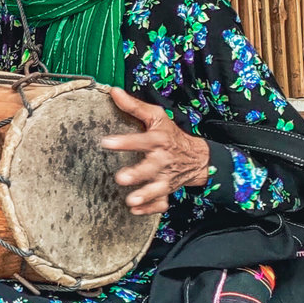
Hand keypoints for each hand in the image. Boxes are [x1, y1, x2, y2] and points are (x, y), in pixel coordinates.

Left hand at [100, 87, 212, 215]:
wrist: (197, 157)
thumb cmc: (171, 135)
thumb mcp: (156, 117)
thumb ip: (133, 106)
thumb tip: (112, 91)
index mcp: (158, 141)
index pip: (141, 140)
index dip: (124, 142)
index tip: (106, 143)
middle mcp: (162, 160)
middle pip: (151, 168)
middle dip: (138, 174)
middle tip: (121, 178)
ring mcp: (166, 178)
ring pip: (157, 189)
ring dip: (145, 196)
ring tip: (131, 201)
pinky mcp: (167, 191)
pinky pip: (161, 203)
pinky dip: (150, 209)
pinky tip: (135, 211)